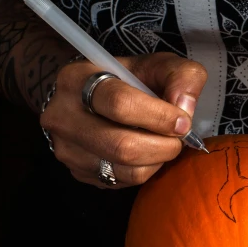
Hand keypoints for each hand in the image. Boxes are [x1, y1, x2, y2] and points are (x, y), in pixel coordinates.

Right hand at [40, 52, 206, 188]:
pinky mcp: (77, 171)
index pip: (120, 104)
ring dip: (157, 160)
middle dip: (163, 146)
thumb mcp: (157, 65)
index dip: (160, 117)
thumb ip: (181, 76)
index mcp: (78, 79)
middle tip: (179, 138)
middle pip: (122, 145)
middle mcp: (63, 115)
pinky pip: (121, 181)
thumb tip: (184, 108)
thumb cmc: (127, 79)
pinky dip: (144, 170)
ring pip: (125, 170)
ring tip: (164, 144)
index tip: (182, 122)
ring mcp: (66, 148)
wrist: (90, 95)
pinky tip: (147, 153)